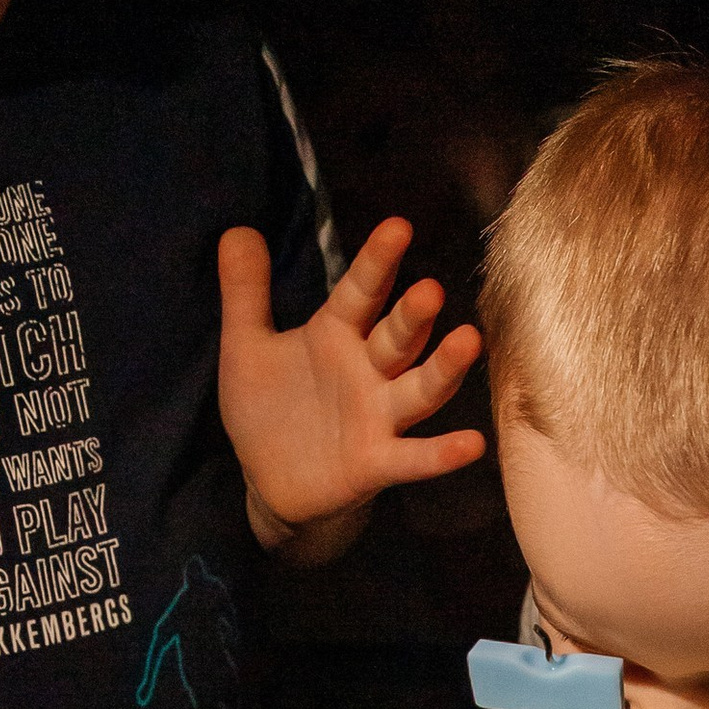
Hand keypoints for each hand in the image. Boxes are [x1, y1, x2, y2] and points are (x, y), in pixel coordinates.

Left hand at [218, 216, 484, 553]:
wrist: (269, 482)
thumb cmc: (268, 409)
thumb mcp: (245, 348)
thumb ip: (245, 294)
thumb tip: (236, 231)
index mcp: (337, 335)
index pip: (360, 292)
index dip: (377, 262)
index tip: (399, 227)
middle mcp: (367, 371)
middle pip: (398, 338)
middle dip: (414, 316)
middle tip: (430, 291)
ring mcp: (378, 417)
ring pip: (419, 389)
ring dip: (444, 369)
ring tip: (469, 342)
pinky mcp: (377, 464)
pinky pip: (414, 458)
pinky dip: (441, 454)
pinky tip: (472, 445)